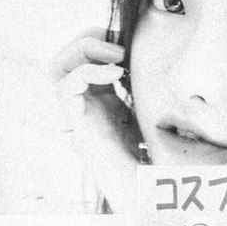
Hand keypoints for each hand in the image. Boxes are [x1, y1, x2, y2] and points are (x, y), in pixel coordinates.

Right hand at [51, 27, 141, 212]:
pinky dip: (88, 71)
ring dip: (84, 50)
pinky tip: (116, 74)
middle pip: (67, 58)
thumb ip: (152, 91)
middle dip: (90, 39)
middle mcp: (86, 104)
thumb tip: (168, 69)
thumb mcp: (156, 111)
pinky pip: (65, 85)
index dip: (104, 42)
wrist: (149, 186)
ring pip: (58, 67)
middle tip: (120, 45)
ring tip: (117, 55)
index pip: (87, 58)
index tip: (133, 44)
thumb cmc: (155, 154)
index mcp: (103, 99)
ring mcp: (79, 113)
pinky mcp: (78, 121)